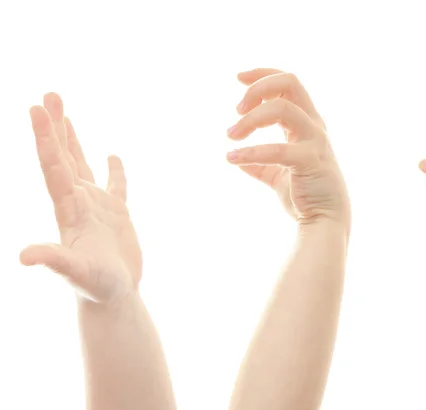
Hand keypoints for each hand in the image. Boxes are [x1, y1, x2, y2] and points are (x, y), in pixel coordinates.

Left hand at [20, 93, 141, 303]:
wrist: (112, 298)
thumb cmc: (95, 287)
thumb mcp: (75, 273)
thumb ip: (53, 260)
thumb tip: (24, 256)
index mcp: (68, 209)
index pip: (53, 167)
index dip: (44, 138)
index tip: (36, 109)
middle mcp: (78, 202)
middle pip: (61, 156)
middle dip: (54, 126)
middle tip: (49, 95)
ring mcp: (96, 206)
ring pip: (80, 164)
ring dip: (72, 138)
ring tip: (64, 110)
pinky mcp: (116, 214)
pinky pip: (115, 185)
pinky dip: (113, 170)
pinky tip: (111, 155)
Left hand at [226, 69, 349, 231]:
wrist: (325, 222)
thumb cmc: (305, 196)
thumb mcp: (278, 176)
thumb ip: (260, 164)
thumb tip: (237, 159)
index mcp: (307, 123)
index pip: (288, 83)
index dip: (263, 74)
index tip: (239, 78)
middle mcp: (313, 126)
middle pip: (290, 83)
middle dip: (258, 88)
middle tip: (237, 110)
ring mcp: (314, 142)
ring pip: (282, 109)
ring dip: (251, 119)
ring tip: (231, 135)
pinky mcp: (310, 161)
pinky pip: (278, 149)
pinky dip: (251, 152)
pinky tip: (232, 158)